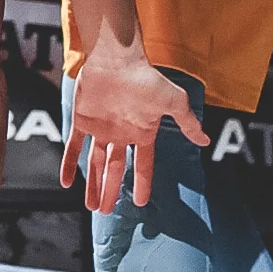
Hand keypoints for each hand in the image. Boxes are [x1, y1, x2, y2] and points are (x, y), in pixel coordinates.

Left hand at [61, 43, 207, 213]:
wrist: (115, 59)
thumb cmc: (146, 78)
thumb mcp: (173, 102)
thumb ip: (187, 122)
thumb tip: (206, 139)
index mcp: (142, 133)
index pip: (143, 165)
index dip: (141, 184)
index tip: (140, 204)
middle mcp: (121, 134)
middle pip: (115, 169)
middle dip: (111, 191)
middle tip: (106, 212)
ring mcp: (100, 128)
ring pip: (95, 163)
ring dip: (92, 184)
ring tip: (91, 207)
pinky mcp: (82, 120)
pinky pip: (74, 146)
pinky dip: (69, 163)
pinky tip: (66, 182)